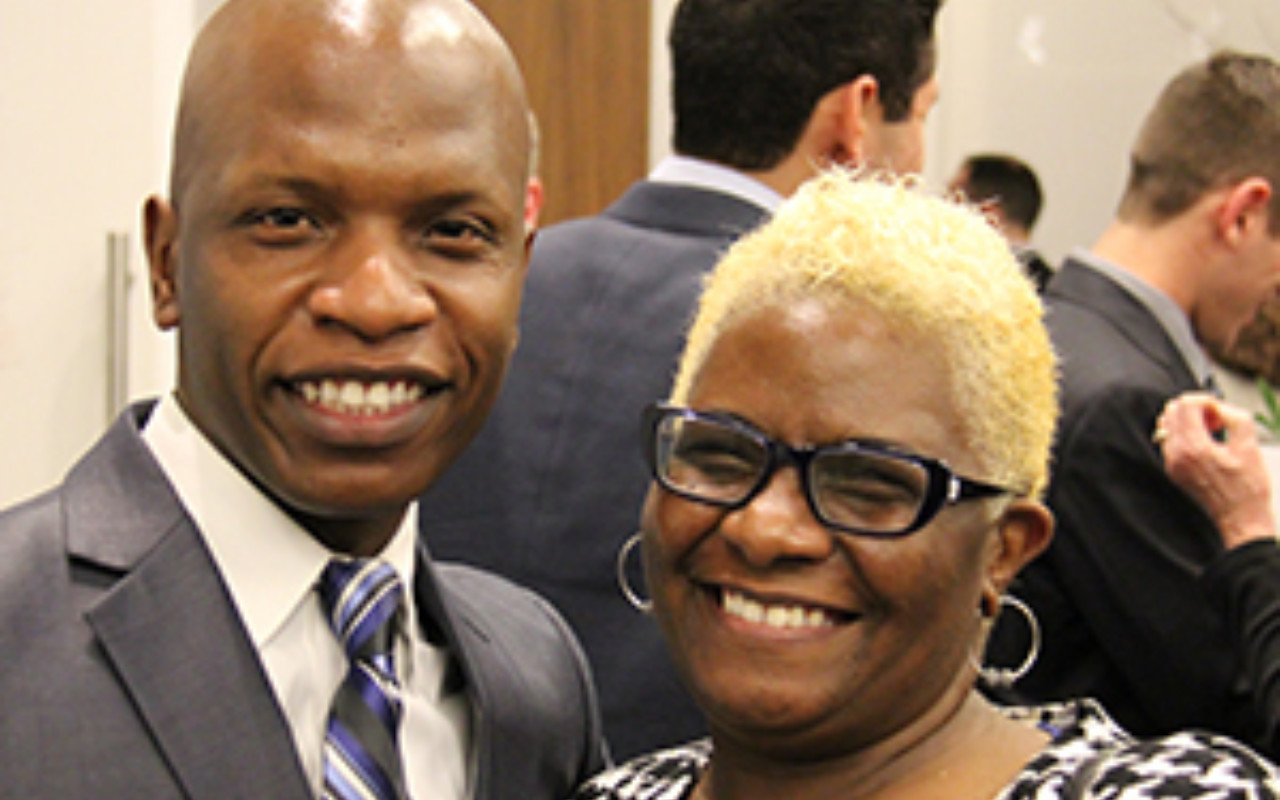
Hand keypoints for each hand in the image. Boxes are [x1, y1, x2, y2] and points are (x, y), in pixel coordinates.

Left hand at [1156, 392, 1275, 548]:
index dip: (1206, 401)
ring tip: (1211, 431)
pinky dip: (1184, 434)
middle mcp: (1176, 453)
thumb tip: (1217, 406)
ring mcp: (1171, 462)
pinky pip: (1169, 440)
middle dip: (1195, 408)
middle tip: (1216, 421)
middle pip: (1172, 410)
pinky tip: (1205, 444)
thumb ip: (1234, 417)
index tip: (1220, 412)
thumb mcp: (1250, 445)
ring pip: (1167, 424)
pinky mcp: (1172, 469)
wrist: (1240, 518)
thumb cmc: (1248, 486)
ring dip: (1188, 420)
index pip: (1186, 404)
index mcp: (1194, 447)